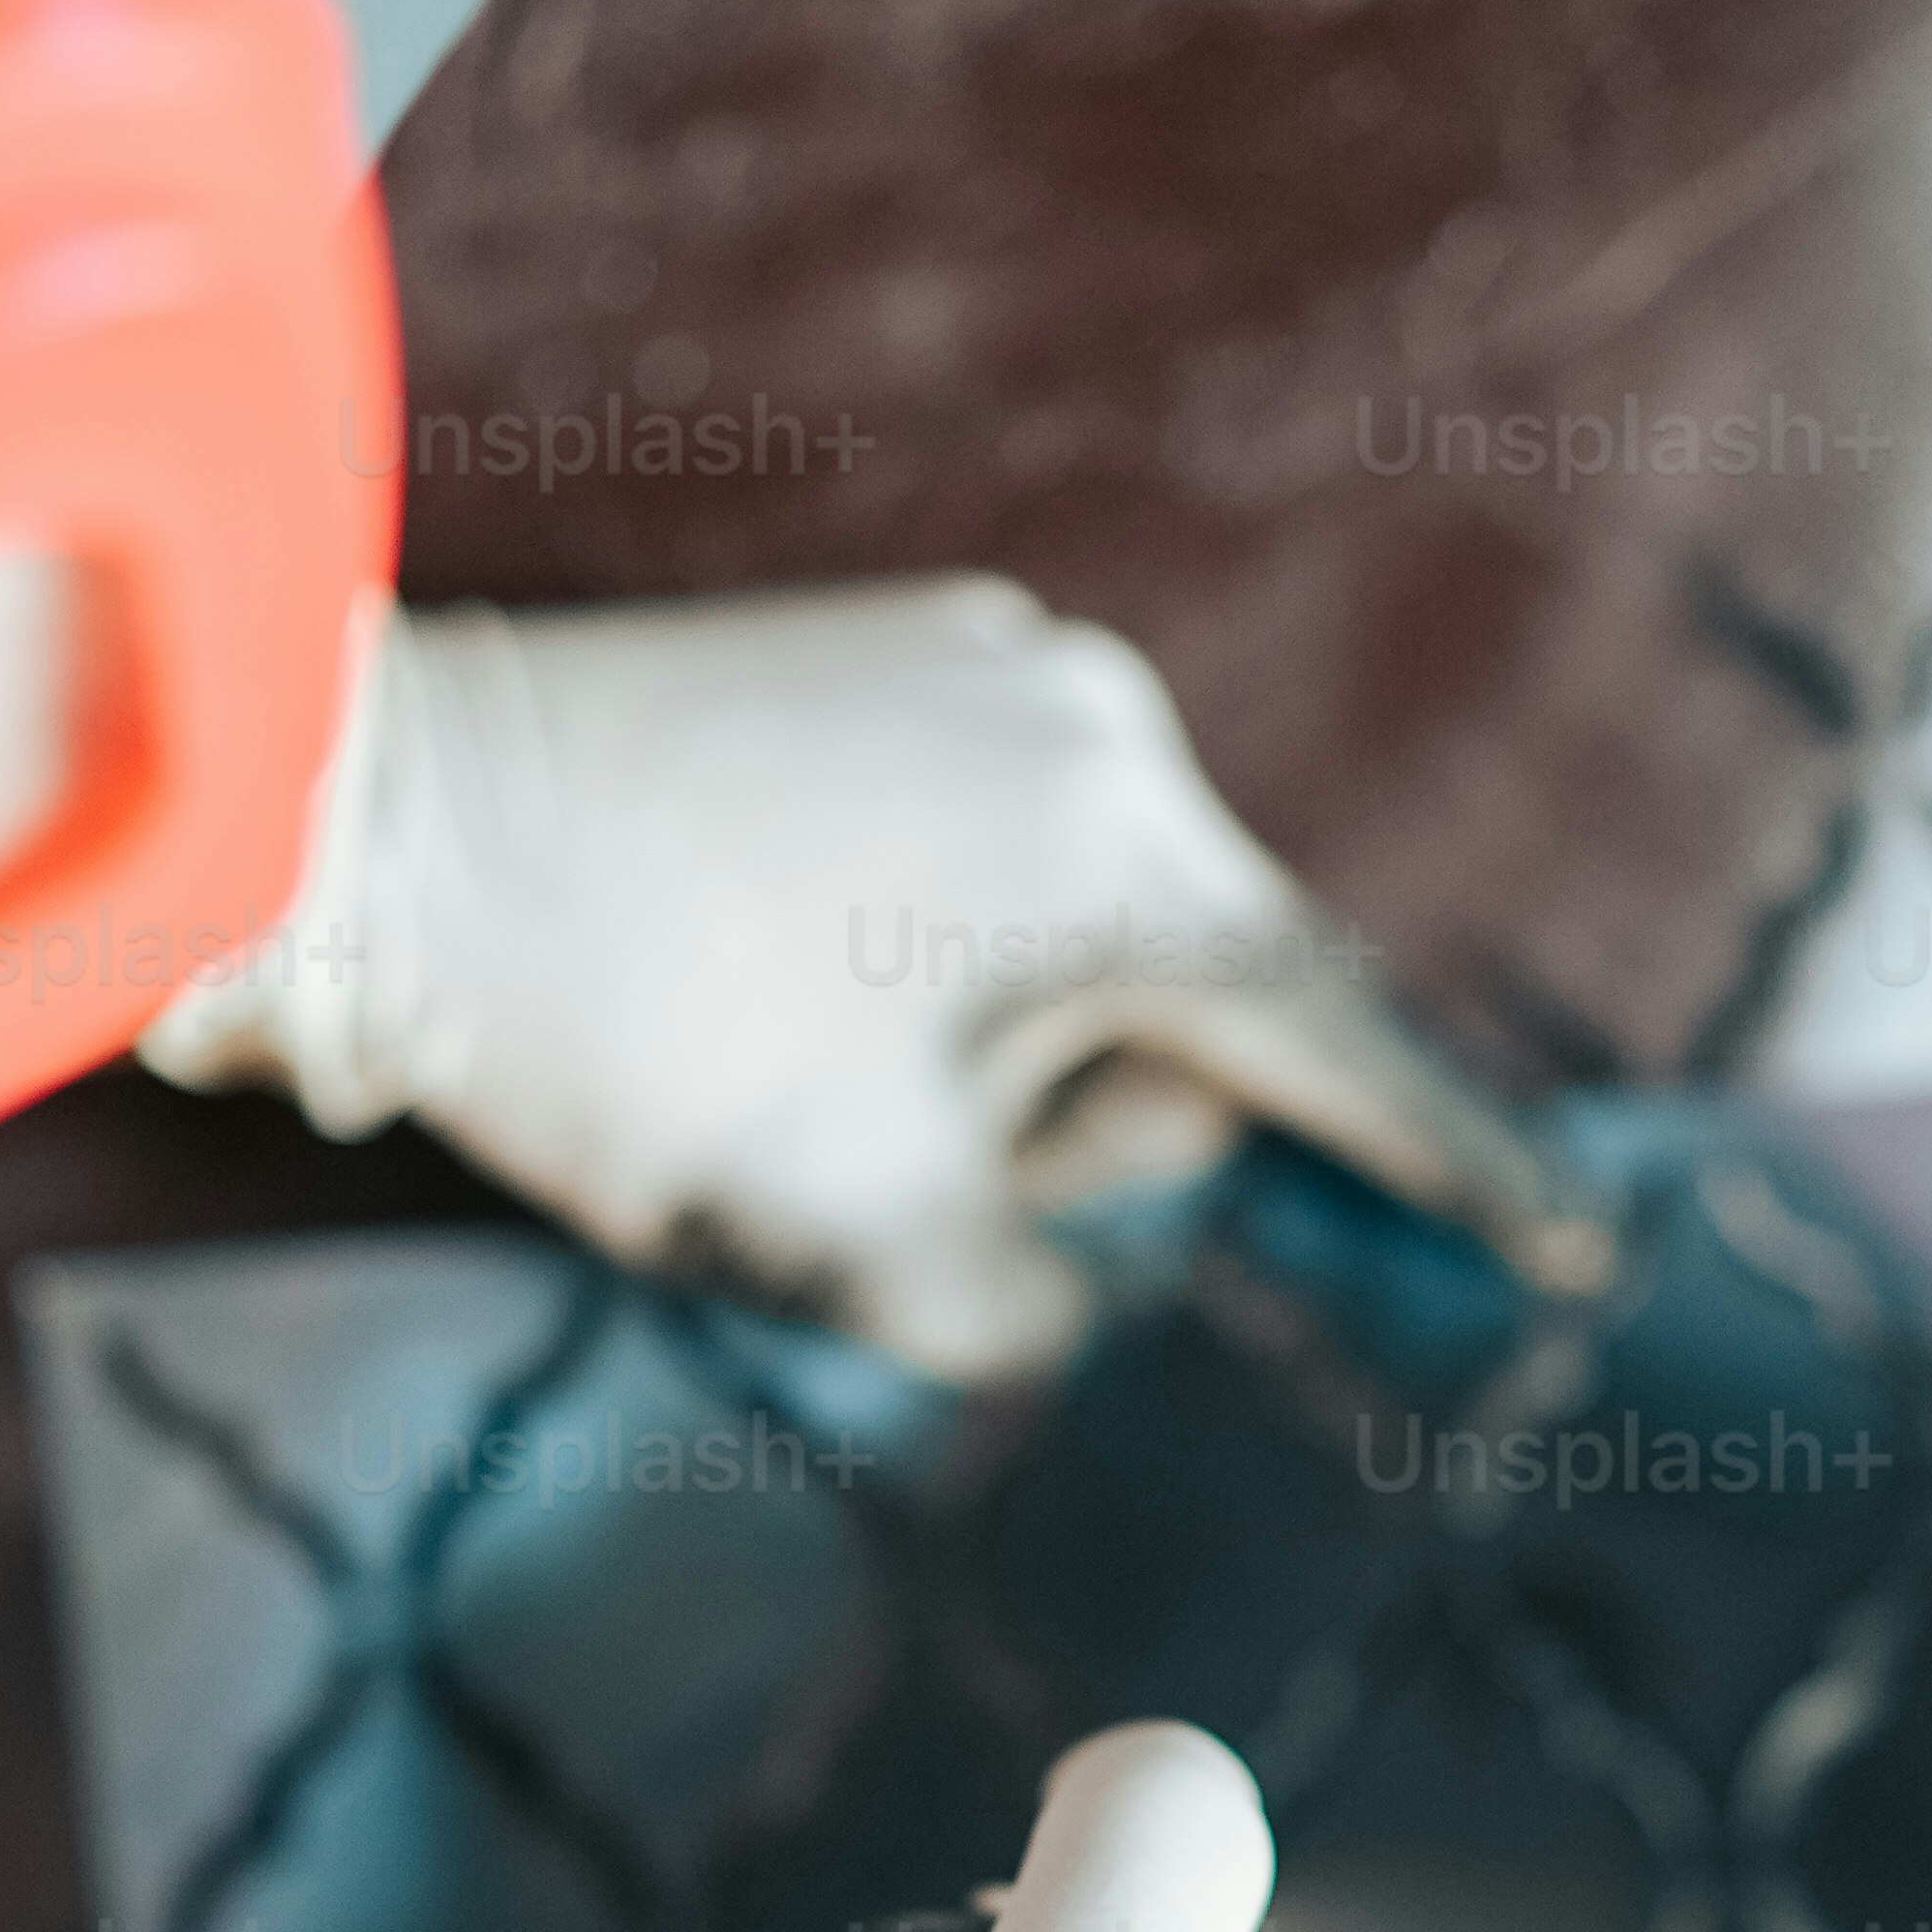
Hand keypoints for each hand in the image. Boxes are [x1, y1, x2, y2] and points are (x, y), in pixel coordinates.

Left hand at [146, 577, 1611, 1375]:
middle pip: (1199, 997)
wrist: (369, 828)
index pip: (1347, 1057)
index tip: (1563, 1262)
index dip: (1454, 1180)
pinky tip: (756, 977)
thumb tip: (1071, 1231)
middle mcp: (1103, 730)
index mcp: (1141, 870)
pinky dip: (914, 946)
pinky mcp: (879, 643)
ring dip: (985, 1039)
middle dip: (1090, 1122)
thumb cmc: (630, 1043)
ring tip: (779, 1061)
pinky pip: (973, 839)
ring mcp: (988, 660)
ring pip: (1078, 924)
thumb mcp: (869, 1246)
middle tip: (887, 1169)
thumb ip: (1046, 1288)